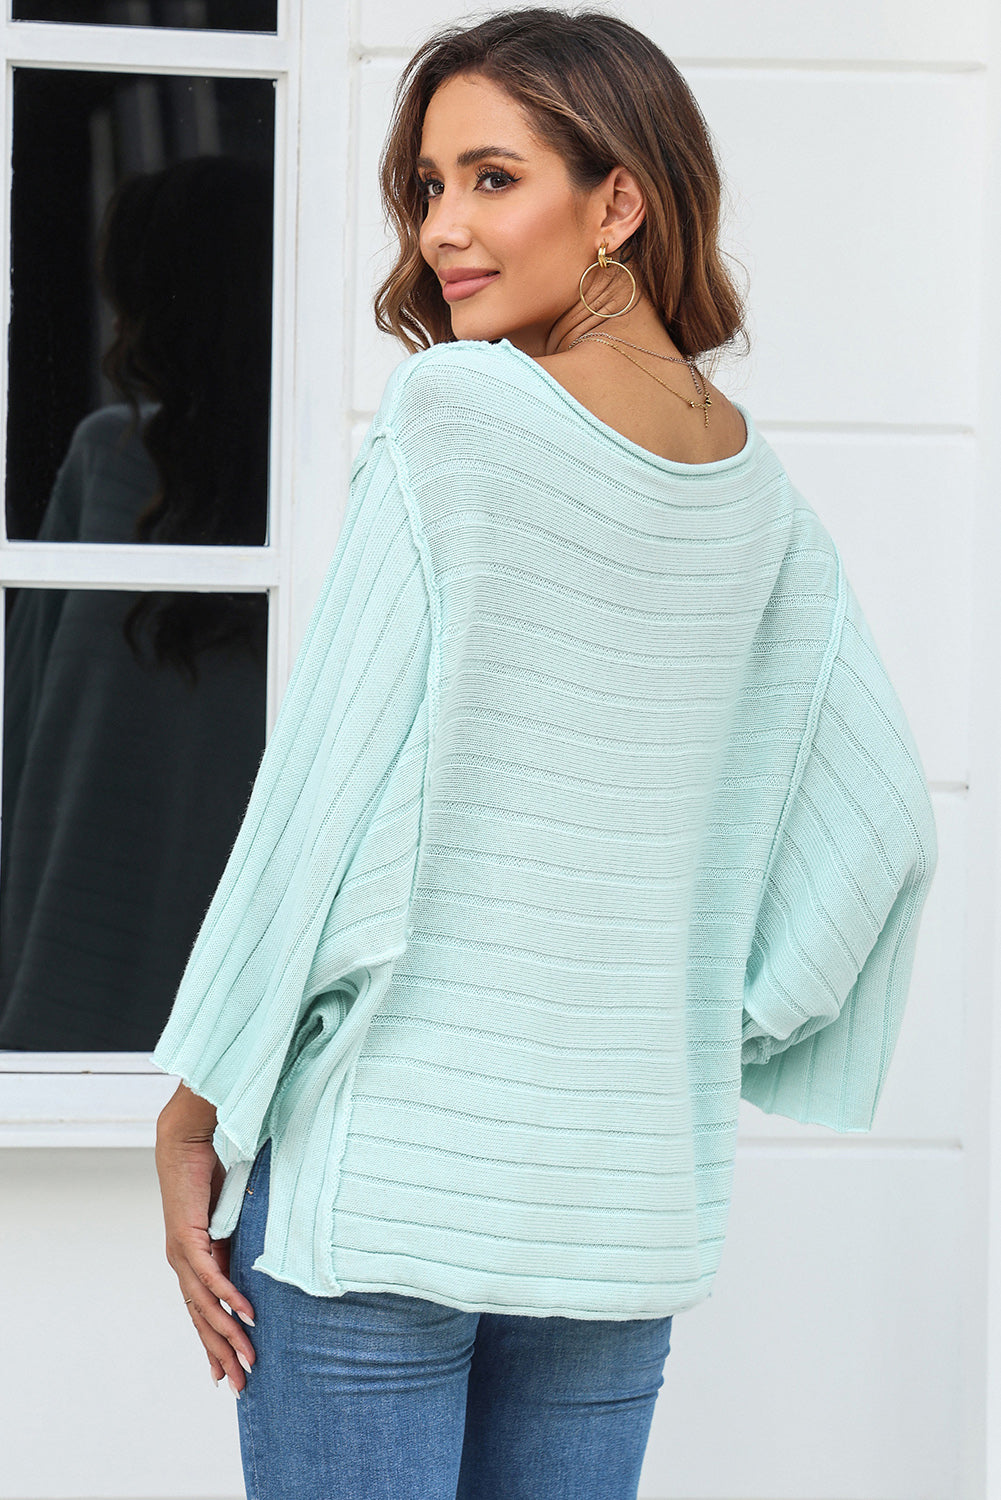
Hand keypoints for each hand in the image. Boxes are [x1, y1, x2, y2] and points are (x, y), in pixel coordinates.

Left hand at [154, 1082, 256, 1393]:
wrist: (185, 1139)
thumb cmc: (209, 1169)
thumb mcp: (232, 1214)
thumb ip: (242, 1236)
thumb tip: (270, 1249)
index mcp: (193, 1259)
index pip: (204, 1311)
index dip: (216, 1342)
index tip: (229, 1370)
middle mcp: (183, 1262)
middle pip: (203, 1318)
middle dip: (222, 1353)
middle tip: (240, 1384)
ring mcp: (182, 1253)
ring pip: (205, 1305)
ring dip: (227, 1333)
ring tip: (247, 1358)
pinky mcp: (187, 1237)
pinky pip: (209, 1275)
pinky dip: (227, 1297)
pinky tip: (244, 1315)